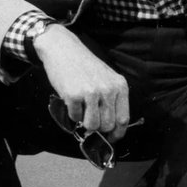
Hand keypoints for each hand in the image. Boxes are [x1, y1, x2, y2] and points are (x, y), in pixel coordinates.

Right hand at [33, 24, 129, 139]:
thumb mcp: (106, 79)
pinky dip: (72, 114)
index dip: (117, 133)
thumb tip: (110, 129)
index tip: (111, 138)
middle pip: (107, 126)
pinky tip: (71, 100)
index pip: (123, 119)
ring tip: (81, 108)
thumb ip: (111, 100)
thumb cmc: (85, 66)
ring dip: (84, 123)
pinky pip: (75, 117)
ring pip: (92, 126)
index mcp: (119, 86)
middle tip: (90, 121)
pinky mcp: (73, 95)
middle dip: (98, 129)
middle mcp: (108, 90)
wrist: (62, 49)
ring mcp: (91, 93)